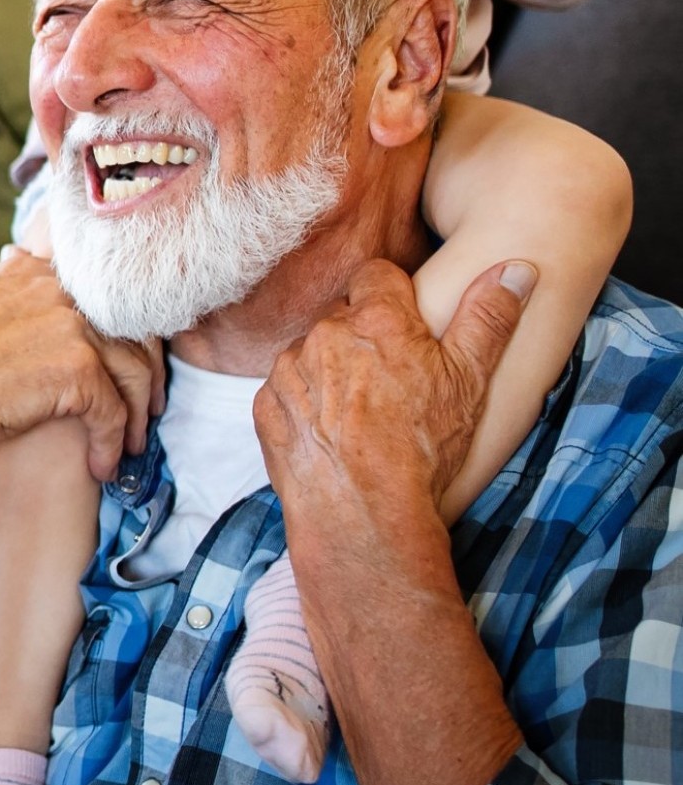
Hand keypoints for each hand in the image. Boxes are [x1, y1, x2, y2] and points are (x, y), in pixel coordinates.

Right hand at [0, 247, 162, 481]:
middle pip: (132, 330)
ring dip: (135, 416)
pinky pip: (113, 411)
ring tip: (129, 448)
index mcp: (37, 272)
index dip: (127, 336)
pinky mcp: (77, 368)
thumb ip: (11, 284)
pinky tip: (101, 467)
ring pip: (131, 372)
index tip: (131, 369)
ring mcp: (70, 325)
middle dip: (146, 376)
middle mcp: (59, 289)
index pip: (107, 297)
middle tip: (146, 412)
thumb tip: (20, 255)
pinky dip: (112, 444)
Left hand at [254, 257, 536, 536]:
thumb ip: (489, 318)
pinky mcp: (267, 406)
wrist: (365, 516)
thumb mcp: (470, 381)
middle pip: (343, 317)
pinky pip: (287, 391)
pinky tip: (332, 435)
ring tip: (361, 417)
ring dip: (331, 373)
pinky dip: (304, 406)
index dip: (393, 297)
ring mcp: (290, 370)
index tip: (406, 329)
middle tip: (390, 383)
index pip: (377, 276)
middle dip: (363, 339)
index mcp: (376, 319)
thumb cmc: (423, 450)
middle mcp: (325, 334)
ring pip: (312, 354)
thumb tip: (517, 268)